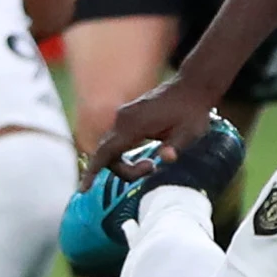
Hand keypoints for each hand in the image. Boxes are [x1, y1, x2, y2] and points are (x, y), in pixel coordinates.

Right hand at [92, 76, 222, 177]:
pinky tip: (142, 161)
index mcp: (134, 124)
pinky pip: (116, 141)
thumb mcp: (190, 132)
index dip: (93, 171)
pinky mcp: (127, 116)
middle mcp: (122, 119)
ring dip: (125, 164)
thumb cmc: (192, 112)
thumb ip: (176, 146)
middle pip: (106, 154)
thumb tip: (166, 158)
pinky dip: (122, 155)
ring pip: (110, 148)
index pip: (105, 152)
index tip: (83, 188)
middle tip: (152, 169)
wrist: (192, 87)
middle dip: (123, 171)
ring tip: (152, 165)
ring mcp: (123, 116)